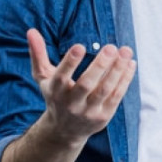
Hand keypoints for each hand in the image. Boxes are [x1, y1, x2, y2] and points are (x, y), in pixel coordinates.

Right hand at [28, 28, 135, 145]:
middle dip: (100, 66)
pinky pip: (116, 96)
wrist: (64, 131)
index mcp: (55, 91)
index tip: (80, 46)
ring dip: (117, 70)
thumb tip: (31, 31)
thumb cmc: (55, 96)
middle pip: (86, 84)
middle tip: (111, 47)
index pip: (61, 76)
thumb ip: (38, 54)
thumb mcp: (43, 77)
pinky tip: (130, 64)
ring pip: (105, 90)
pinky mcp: (103, 117)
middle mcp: (71, 103)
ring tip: (126, 51)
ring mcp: (88, 111)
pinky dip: (125, 80)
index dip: (70, 62)